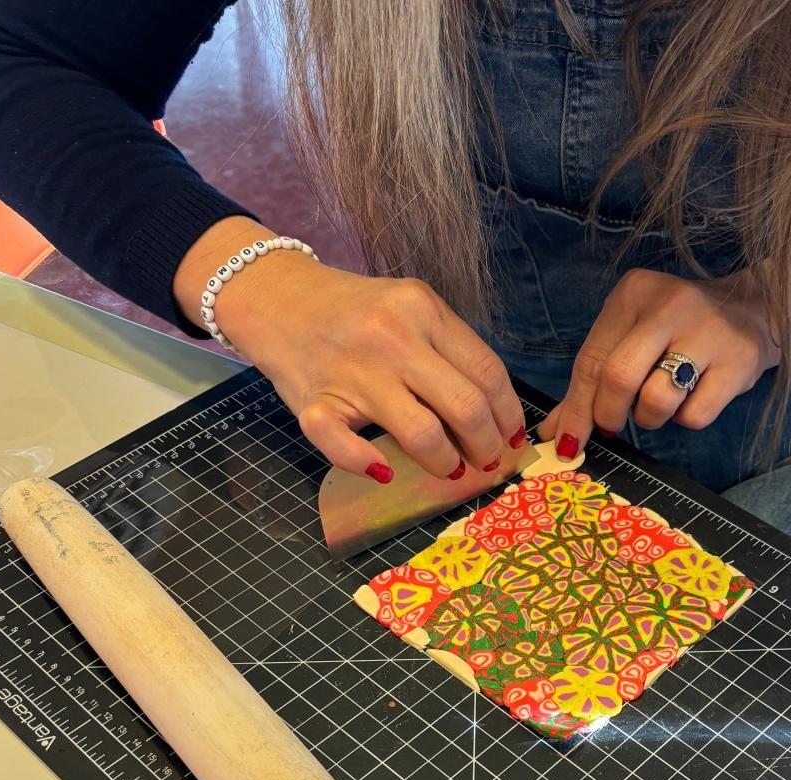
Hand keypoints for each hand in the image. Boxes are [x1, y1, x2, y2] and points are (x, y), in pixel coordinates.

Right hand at [174, 218, 525, 481]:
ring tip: (450, 469)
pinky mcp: (313, 402)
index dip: (509, 414)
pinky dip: (369, 465)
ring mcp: (351, 372)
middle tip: (488, 460)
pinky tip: (385, 469)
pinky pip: (345, 447)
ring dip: (445, 463)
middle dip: (487, 445)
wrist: (277, 298)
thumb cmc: (355, 311)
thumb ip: (447, 347)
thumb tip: (495, 411)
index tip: (513, 437)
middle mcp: (391, 338)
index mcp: (422, 309)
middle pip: (464, 407)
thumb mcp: (409, 308)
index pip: (487, 371)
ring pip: (421, 433)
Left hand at [539, 268, 790, 458]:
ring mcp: (708, 331)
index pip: (591, 359)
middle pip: (618, 378)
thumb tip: (556, 434)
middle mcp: (669, 304)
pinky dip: (686, 419)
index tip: (568, 441)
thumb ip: (593, 380)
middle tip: (613, 426)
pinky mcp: (739, 360)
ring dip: (649, 419)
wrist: (754, 309)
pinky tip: (694, 397)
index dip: (575, 407)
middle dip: (607, 415)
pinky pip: (694, 415)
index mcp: (634, 293)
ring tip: (660, 403)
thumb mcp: (633, 338)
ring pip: (656, 401)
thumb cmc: (678, 329)